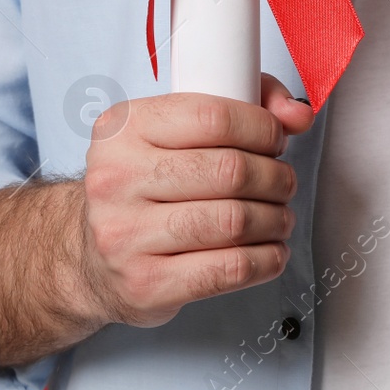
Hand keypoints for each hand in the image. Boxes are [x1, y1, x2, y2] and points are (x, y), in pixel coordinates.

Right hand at [79, 74, 315, 327]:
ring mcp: (126, 235)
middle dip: (275, 177)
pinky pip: (228, 269)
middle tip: (283, 183)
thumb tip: (297, 113)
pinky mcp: (145, 284)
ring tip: (280, 217)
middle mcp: (116, 179)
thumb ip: (240, 106)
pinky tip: (271, 251)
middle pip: (229, 171)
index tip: (275, 140)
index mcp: (123, 128)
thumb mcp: (173, 131)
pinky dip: (266, 259)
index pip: (212, 116)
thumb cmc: (144, 187)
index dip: (261, 127)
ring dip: (275, 219)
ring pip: (233, 221)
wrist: (91, 256)